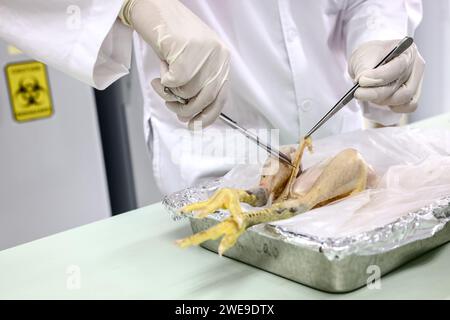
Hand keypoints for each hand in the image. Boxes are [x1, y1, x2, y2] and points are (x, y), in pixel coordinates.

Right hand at [120, 0, 229, 128]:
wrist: (153, 8)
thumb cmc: (170, 35)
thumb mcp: (192, 60)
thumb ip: (198, 82)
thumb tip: (194, 115)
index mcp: (222, 58)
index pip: (221, 96)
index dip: (208, 115)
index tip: (195, 125)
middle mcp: (217, 56)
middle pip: (205, 99)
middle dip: (186, 110)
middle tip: (172, 107)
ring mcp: (203, 53)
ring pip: (188, 93)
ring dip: (170, 94)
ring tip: (162, 82)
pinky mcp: (186, 52)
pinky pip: (173, 84)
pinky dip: (163, 83)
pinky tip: (160, 71)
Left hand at [348, 39, 424, 112]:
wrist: (370, 62)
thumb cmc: (369, 56)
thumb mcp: (362, 56)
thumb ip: (364, 68)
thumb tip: (365, 81)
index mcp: (407, 51)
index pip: (398, 67)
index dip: (379, 77)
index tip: (361, 81)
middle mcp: (415, 67)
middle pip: (403, 89)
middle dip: (377, 93)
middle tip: (358, 93)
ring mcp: (416, 83)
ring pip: (403, 99)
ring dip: (381, 100)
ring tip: (366, 94)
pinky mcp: (412, 96)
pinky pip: (408, 107)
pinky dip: (393, 107)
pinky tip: (379, 101)